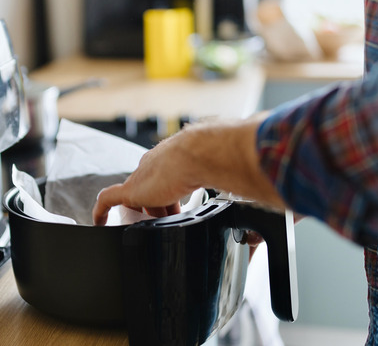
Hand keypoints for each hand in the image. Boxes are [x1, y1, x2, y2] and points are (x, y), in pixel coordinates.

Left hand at [93, 114, 287, 224]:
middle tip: (168, 221)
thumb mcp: (242, 180)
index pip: (175, 177)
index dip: (178, 194)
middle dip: (160, 205)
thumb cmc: (229, 158)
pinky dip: (102, 211)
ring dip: (139, 211)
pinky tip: (98, 222)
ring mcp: (145, 176)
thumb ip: (256, 195)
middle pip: (154, 188)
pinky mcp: (133, 189)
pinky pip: (109, 200)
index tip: (184, 208)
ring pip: (135, 196)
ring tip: (142, 227)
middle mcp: (161, 163)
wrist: (210, 150)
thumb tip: (279, 217)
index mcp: (184, 157)